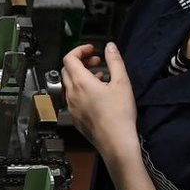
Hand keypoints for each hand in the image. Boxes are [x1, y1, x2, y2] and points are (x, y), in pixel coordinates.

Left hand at [61, 42, 138, 159]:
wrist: (115, 142)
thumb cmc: (119, 114)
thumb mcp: (121, 83)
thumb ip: (115, 61)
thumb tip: (110, 47)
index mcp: (80, 82)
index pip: (69, 58)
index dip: (79, 50)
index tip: (91, 49)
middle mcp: (71, 94)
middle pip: (67, 70)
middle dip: (80, 62)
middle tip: (96, 61)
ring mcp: (71, 106)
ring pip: (69, 84)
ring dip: (81, 75)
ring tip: (99, 76)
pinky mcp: (75, 117)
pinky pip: (72, 97)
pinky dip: (81, 89)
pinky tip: (97, 93)